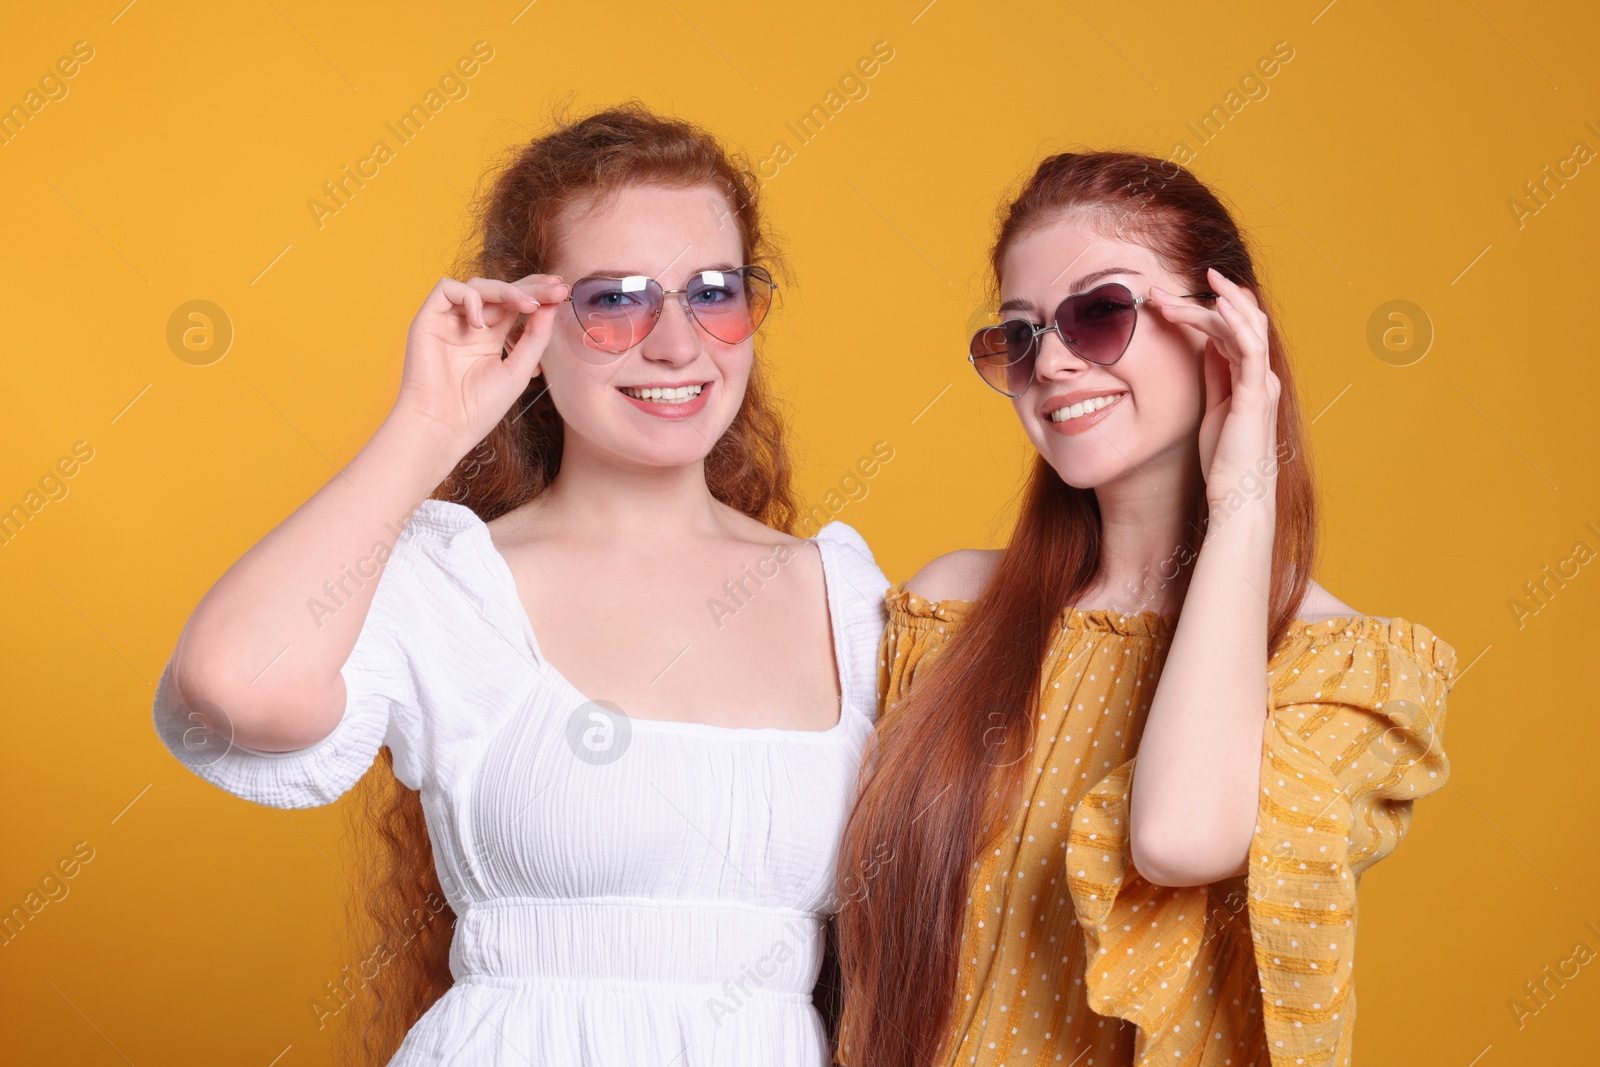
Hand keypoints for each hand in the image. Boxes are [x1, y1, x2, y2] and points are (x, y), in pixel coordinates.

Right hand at [390, 274, 568, 452]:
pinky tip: (481, 323)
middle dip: (531, 287)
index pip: (516, 305)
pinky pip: (447, 289)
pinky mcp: (428, 318)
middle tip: (555, 288)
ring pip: (478, 285)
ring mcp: (450, 320)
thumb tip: (552, 306)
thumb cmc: (479, 407)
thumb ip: (535, 337)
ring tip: (527, 305)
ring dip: (507, 291)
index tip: (562, 291)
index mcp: (492, 337)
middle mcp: (471, 325)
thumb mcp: (519, 370)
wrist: (444, 426)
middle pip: (502, 291)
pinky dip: (468, 298)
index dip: (537, 294)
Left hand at [1148, 267, 1280, 511]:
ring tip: (1203, 278)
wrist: (1238, 496)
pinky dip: (1236, 323)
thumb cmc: (1225, 459)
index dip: (1204, 311)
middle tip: (1167, 290)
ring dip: (1221, 300)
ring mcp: (1259, 384)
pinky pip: (1249, 350)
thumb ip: (1214, 376)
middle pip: (1238, 323)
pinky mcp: (1254, 395)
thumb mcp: (1213, 408)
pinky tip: (1218, 305)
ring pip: (1246, 327)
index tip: (1168, 300)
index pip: (1230, 331)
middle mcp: (1259, 376)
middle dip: (1207, 299)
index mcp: (1248, 379)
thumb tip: (1204, 345)